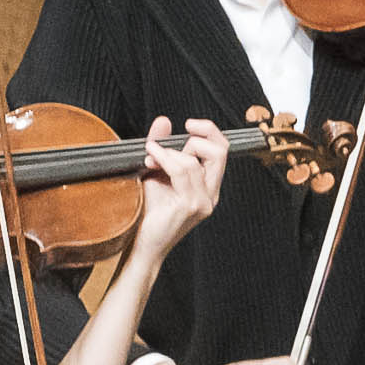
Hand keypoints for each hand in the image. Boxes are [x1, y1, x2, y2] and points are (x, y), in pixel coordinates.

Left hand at [133, 115, 226, 257]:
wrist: (142, 244)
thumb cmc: (149, 212)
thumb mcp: (157, 172)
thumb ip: (162, 146)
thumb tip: (164, 121)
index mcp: (209, 187)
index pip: (222, 150)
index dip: (209, 131)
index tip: (189, 124)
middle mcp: (211, 195)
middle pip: (219, 151)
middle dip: (194, 138)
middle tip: (167, 146)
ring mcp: (202, 202)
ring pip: (193, 161)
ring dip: (167, 152)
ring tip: (149, 155)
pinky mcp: (190, 206)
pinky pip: (181, 171)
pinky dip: (164, 159)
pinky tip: (151, 158)